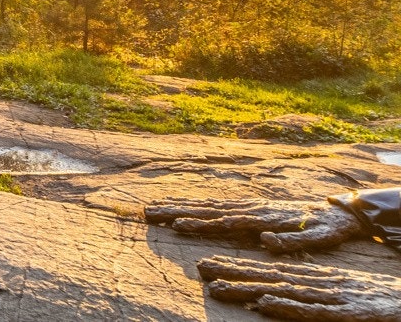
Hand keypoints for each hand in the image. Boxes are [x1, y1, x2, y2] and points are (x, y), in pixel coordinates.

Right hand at [146, 198, 366, 252]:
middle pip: (207, 209)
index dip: (200, 223)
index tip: (176, 225)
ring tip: (155, 207)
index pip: (225, 220)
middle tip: (149, 211)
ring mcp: (248, 204)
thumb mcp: (318, 238)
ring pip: (208, 205)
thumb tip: (263, 238)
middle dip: (176, 210)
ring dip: (179, 206)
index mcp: (263, 216)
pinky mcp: (249, 206)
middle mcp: (250, 207)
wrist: (337, 210)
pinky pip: (217, 205)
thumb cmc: (328, 229)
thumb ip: (291, 239)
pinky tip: (183, 208)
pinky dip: (196, 205)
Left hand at [198, 255, 400, 320]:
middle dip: (233, 272)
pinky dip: (290, 307)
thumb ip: (307, 297)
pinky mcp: (353, 313)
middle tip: (199, 267)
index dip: (237, 268)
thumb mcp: (340, 297)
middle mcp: (321, 286)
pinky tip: (265, 304)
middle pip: (270, 278)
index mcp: (318, 280)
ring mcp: (335, 299)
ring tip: (217, 285)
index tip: (206, 265)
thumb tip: (267, 299)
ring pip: (285, 291)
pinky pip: (316, 311)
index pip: (270, 273)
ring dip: (250, 287)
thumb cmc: (378, 302)